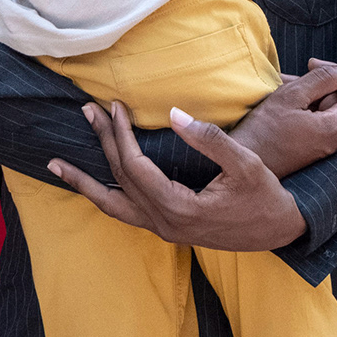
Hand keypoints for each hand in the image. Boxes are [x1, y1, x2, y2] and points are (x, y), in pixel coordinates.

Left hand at [49, 102, 309, 251]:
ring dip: (86, 181)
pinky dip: (105, 196)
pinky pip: (125, 213)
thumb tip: (175, 114)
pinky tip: (93, 184)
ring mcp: (162, 230)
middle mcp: (163, 223)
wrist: (280, 230)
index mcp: (178, 208)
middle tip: (87, 110)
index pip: (136, 167)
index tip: (114, 105)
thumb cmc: (265, 196)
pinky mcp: (167, 228)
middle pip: (121, 179)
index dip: (121, 134)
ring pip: (113, 205)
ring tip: (56, 166)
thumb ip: (209, 140)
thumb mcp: (245, 164)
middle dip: (103, 142)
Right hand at [232, 58, 336, 177]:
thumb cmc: (264, 132)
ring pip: (325, 107)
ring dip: (305, 93)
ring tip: (280, 89)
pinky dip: (300, 107)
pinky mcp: (311, 147)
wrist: (243, 163)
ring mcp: (324, 145)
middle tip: (292, 80)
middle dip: (318, 83)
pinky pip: (315, 120)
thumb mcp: (293, 95)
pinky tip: (280, 103)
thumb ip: (325, 78)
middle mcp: (336, 139)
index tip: (313, 66)